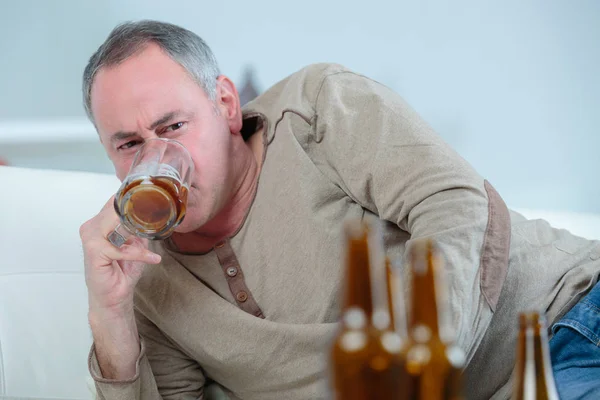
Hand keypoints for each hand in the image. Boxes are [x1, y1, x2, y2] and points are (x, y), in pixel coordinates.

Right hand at [80, 196, 161, 317]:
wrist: (114, 296)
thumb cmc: (122, 270)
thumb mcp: (136, 243)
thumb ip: (141, 227)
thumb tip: (156, 214)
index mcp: (99, 222)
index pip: (114, 202)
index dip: (132, 199)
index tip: (152, 197)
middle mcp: (91, 227)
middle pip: (116, 210)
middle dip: (138, 215)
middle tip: (158, 217)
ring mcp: (91, 238)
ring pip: (119, 225)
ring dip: (137, 237)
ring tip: (149, 246)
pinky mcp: (95, 252)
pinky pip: (122, 249)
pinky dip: (138, 254)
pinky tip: (152, 259)